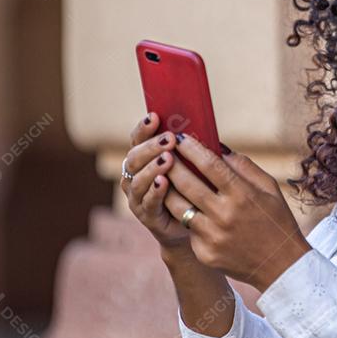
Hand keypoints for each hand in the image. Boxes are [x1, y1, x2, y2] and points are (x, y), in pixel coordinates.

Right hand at [121, 111, 192, 254]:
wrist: (196, 221)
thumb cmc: (195, 185)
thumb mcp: (193, 163)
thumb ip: (191, 147)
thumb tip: (202, 123)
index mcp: (145, 158)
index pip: (138, 139)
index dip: (144, 128)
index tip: (155, 116)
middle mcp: (135, 175)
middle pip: (134, 157)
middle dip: (151, 146)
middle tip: (169, 139)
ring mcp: (138, 196)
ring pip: (137, 179)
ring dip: (152, 167)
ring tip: (167, 158)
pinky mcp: (146, 215)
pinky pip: (147, 202)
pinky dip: (154, 191)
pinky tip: (163, 182)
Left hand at [161, 132, 311, 292]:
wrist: (281, 265)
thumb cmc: (276, 221)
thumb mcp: (270, 189)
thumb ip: (245, 167)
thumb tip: (219, 149)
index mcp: (243, 195)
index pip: (210, 165)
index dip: (192, 149)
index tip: (180, 138)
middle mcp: (225, 215)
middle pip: (187, 184)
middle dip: (172, 165)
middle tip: (163, 154)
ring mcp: (213, 236)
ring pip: (178, 208)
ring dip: (168, 190)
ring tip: (163, 178)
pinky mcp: (205, 253)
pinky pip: (188, 230)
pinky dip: (186, 217)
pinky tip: (184, 208)